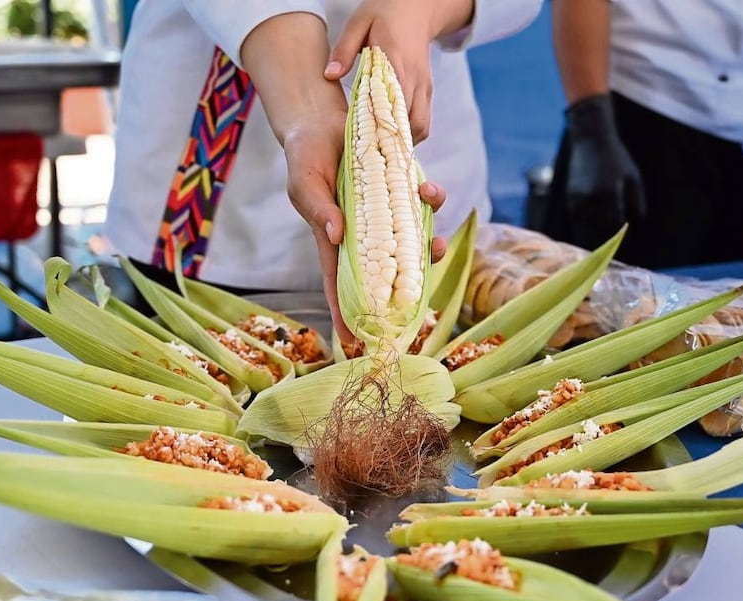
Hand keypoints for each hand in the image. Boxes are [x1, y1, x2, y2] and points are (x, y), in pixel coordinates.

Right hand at [282, 120, 447, 345]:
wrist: (323, 117)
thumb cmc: (306, 155)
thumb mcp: (304, 182)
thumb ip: (318, 209)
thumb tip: (337, 234)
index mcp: (333, 239)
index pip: (339, 284)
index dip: (346, 313)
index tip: (356, 342)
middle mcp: (362, 232)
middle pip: (384, 271)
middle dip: (404, 287)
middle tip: (418, 299)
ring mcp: (382, 212)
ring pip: (409, 241)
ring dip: (427, 247)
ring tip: (438, 244)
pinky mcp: (398, 189)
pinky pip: (419, 203)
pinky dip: (428, 199)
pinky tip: (429, 190)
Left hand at [325, 0, 472, 142]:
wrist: (416, 7)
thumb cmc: (384, 13)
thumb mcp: (359, 23)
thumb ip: (344, 49)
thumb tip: (330, 74)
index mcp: (396, 61)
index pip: (392, 101)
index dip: (380, 125)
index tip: (364, 142)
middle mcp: (415, 78)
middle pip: (410, 122)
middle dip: (391, 142)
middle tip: (368, 156)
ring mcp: (424, 87)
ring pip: (421, 126)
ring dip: (403, 141)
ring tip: (380, 152)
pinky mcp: (427, 91)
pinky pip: (423, 121)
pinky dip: (410, 135)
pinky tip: (391, 140)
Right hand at [565, 94, 645, 239]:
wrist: (591, 138)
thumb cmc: (616, 155)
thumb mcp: (633, 174)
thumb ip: (636, 197)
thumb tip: (639, 218)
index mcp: (611, 192)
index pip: (615, 222)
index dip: (618, 236)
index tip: (621, 246)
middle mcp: (593, 197)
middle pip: (599, 227)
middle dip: (604, 239)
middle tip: (608, 254)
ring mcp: (579, 196)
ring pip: (584, 225)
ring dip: (591, 235)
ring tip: (596, 247)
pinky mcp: (570, 195)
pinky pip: (576, 217)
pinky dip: (581, 225)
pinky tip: (586, 231)